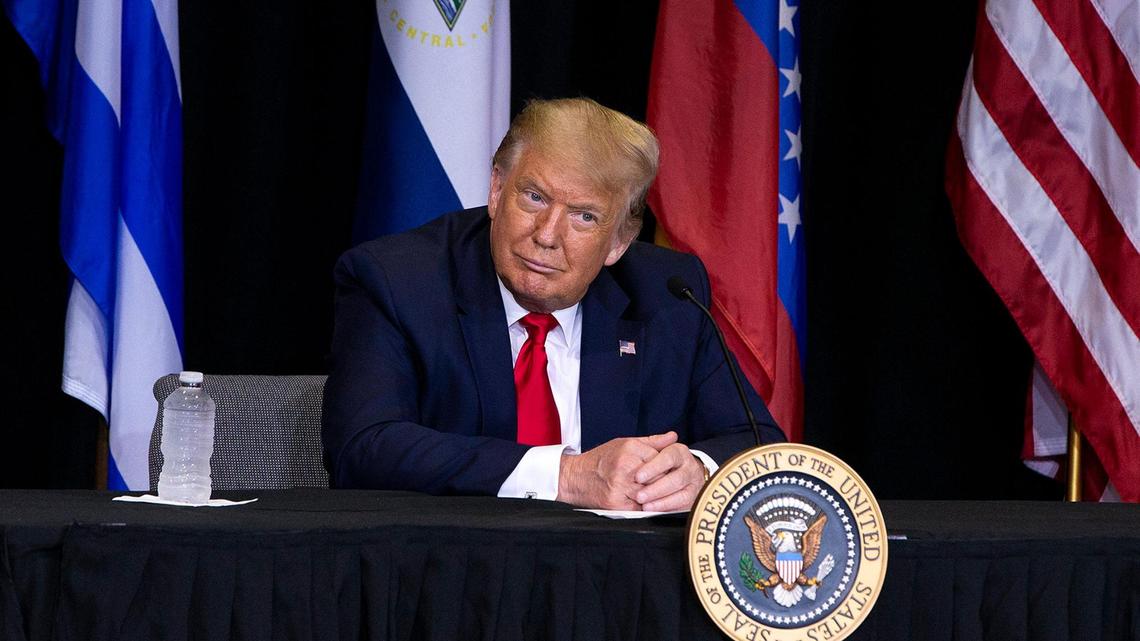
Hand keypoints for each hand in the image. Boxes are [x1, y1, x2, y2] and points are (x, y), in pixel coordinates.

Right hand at [557, 432, 677, 508]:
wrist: (574, 477)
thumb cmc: (600, 460)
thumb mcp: (625, 443)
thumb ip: (652, 441)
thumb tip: (673, 437)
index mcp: (629, 449)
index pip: (660, 459)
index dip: (665, 467)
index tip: (667, 471)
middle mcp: (625, 466)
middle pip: (658, 478)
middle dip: (663, 482)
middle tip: (665, 485)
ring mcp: (620, 486)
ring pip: (651, 494)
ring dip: (655, 496)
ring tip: (655, 494)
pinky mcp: (616, 503)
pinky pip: (640, 508)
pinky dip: (645, 507)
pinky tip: (644, 503)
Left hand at [631, 435, 707, 511]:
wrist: (684, 471)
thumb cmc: (662, 460)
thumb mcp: (656, 448)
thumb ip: (656, 442)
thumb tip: (670, 435)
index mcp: (680, 452)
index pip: (668, 458)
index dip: (653, 468)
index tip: (638, 477)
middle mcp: (690, 467)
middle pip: (676, 479)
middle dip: (656, 489)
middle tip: (639, 496)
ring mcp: (694, 484)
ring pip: (682, 495)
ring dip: (662, 502)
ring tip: (645, 506)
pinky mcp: (693, 499)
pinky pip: (683, 507)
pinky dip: (668, 509)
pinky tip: (654, 511)